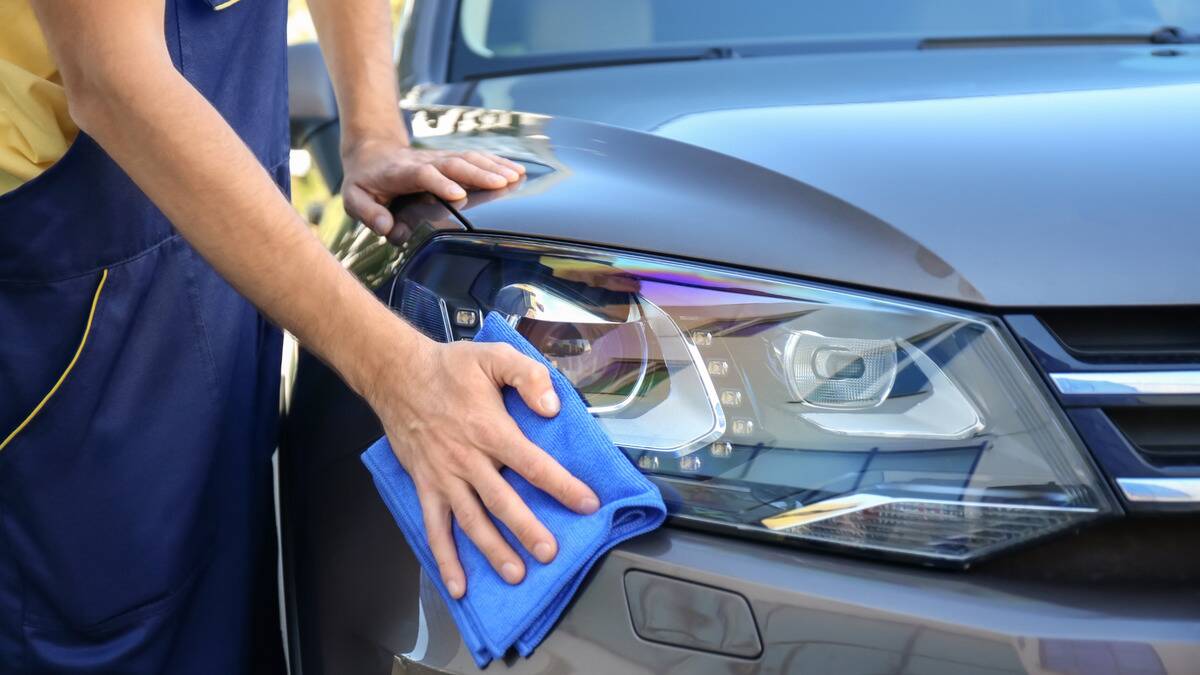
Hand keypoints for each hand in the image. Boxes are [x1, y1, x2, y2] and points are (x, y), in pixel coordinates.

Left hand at [341, 136, 525, 235]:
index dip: (439, 182)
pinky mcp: (449, 160)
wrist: (372, 151)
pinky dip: (497, 162)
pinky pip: (475, 158)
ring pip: (468, 158)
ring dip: (493, 166)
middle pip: (453, 164)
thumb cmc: (365, 181)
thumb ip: (368, 213)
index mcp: (400, 173)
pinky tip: (516, 170)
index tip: (458, 194)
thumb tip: (387, 228)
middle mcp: (423, 162)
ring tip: (516, 176)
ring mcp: (438, 159)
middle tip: (503, 183)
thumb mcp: (354, 198)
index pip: (422, 174)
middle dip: (479, 173)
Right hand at [368, 336, 599, 598]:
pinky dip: (444, 558)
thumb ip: (528, 376)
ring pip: (471, 521)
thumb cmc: (449, 367)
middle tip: (549, 553)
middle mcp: (468, 459)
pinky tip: (458, 584)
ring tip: (515, 574)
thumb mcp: (494, 356)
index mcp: (490, 429)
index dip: (561, 485)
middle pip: (502, 501)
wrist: (397, 374)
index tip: (587, 504)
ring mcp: (444, 477)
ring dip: (493, 550)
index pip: (532, 463)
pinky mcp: (425, 486)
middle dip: (527, 530)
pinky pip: (434, 527)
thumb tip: (551, 408)